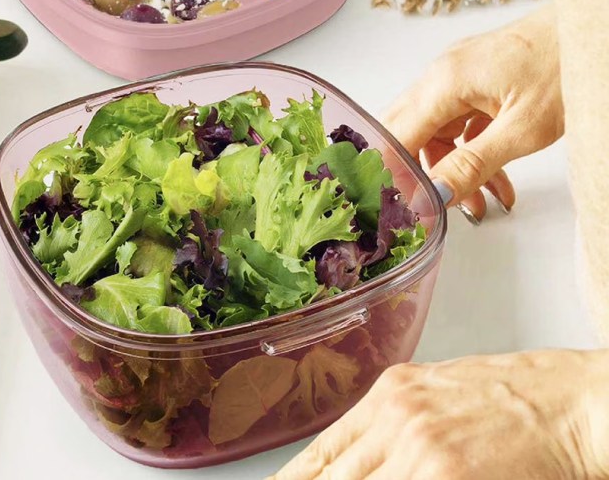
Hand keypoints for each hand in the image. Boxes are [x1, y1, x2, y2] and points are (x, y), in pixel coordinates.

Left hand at [270, 350, 608, 479]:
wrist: (569, 402)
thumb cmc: (512, 397)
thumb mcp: (437, 395)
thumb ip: (392, 425)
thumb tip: (358, 462)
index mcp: (389, 393)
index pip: (323, 450)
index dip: (296, 479)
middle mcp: (394, 416)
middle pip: (333, 475)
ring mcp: (418, 448)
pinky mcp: (445, 474)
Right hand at [384, 6, 562, 221]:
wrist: (595, 30)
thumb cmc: (568, 65)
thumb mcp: (523, 130)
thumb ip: (473, 165)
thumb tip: (436, 195)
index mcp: (444, 82)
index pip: (395, 137)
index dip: (393, 175)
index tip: (403, 208)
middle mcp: (441, 74)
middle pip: (407, 132)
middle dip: (419, 175)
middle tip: (430, 209)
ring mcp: (457, 75)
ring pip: (435, 131)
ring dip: (450, 168)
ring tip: (480, 202)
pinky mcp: (475, 79)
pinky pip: (457, 122)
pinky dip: (469, 151)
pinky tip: (493, 176)